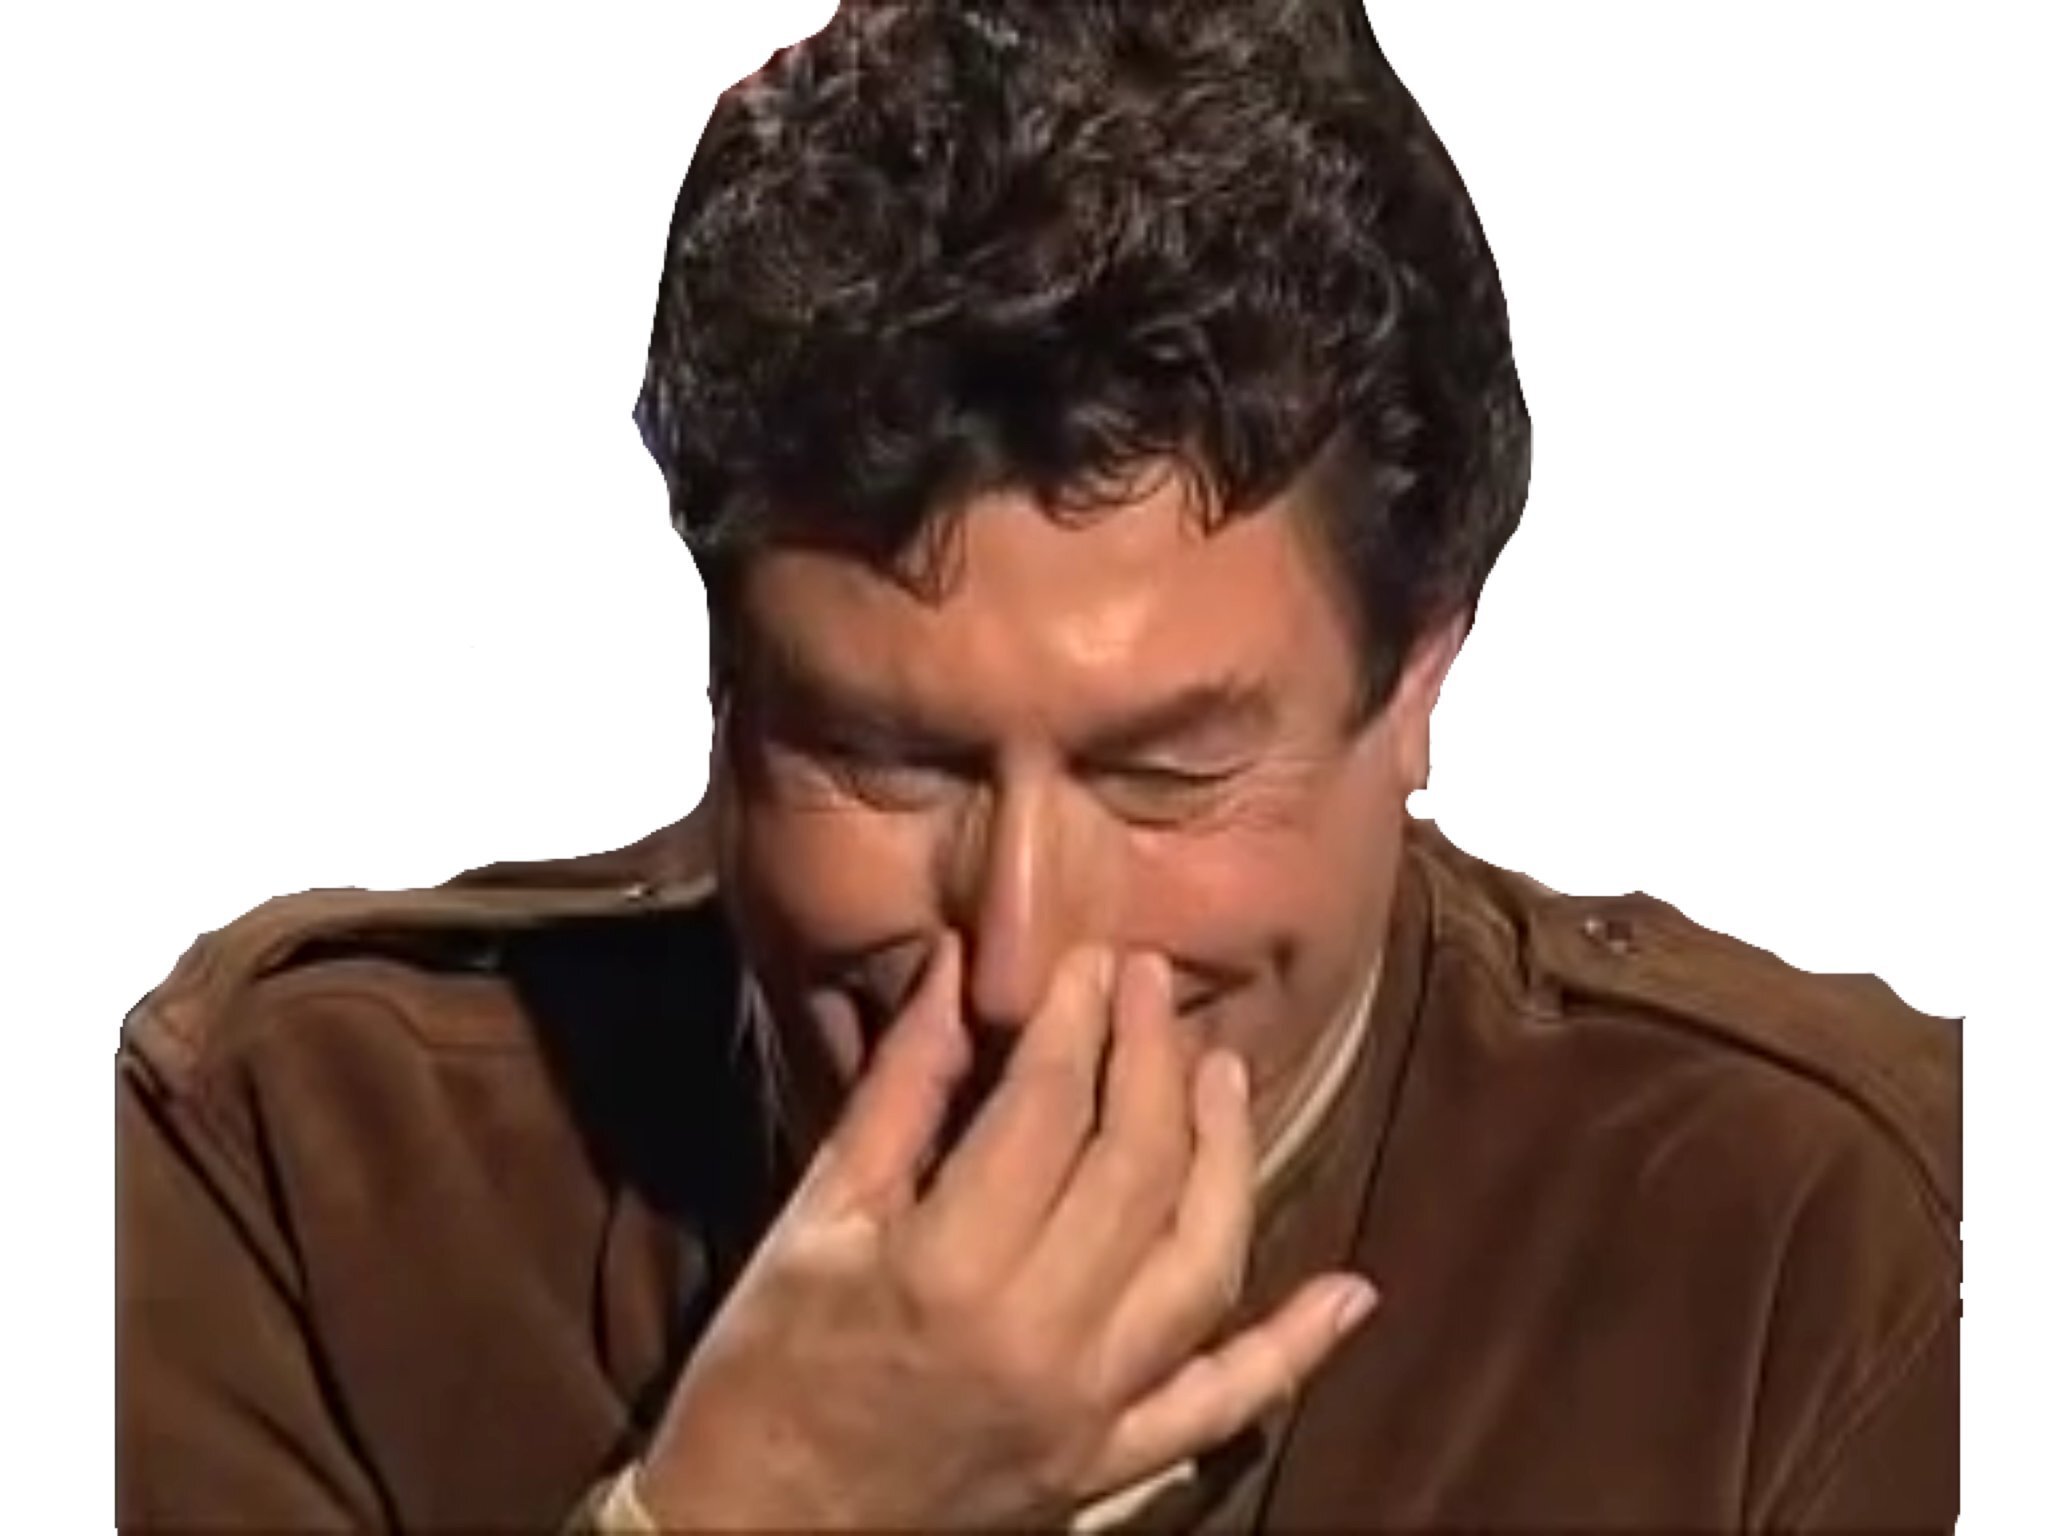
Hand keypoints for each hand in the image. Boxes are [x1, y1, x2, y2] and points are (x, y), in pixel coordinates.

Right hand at [637, 936, 1376, 1529]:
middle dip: (1152, 1060)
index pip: (1046, 1110)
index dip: (1074, 1020)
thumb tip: (954, 973)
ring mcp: (1089, 1410)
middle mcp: (1040, 1339)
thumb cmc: (762, 1373)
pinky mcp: (1107, 1467)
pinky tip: (1349, 1292)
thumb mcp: (811, 1223)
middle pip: (1135, 1170)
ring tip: (1228, 1075)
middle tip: (1152, 984)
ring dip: (1227, 1159)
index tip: (1089, 961)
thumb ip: (894, 1094)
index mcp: (949, 1269)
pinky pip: (1221, 1406)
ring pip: (1200, 1266)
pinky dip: (1293, 1351)